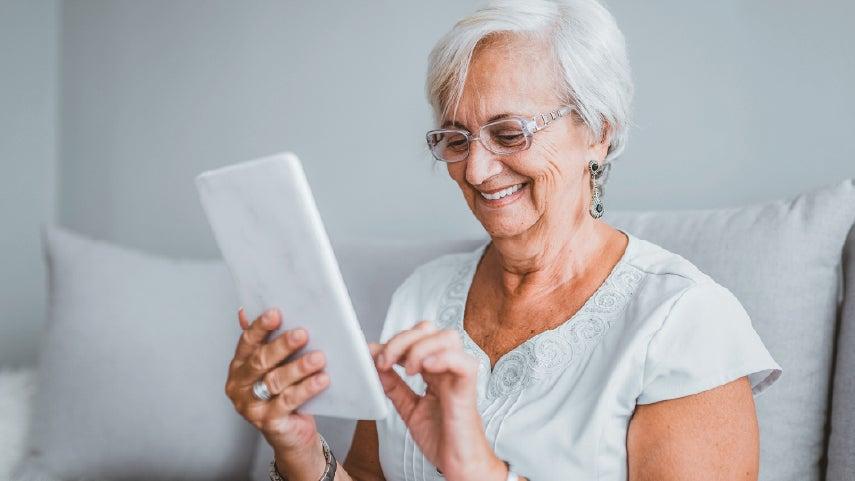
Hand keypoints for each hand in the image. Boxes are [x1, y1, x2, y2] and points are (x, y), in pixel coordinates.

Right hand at [224, 308, 328, 462]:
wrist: (292, 433)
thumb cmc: (284, 393)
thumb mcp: (274, 366)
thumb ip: (266, 340)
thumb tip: (249, 311)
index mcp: (239, 366)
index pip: (247, 342)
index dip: (260, 327)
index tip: (276, 313)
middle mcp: (239, 386)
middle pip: (260, 361)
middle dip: (282, 345)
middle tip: (303, 333)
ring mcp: (251, 406)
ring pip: (275, 381)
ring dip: (298, 367)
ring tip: (318, 357)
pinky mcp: (268, 422)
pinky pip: (288, 401)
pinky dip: (306, 389)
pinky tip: (321, 379)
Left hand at [370, 320, 507, 480]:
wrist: (459, 466)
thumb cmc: (441, 439)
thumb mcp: (409, 408)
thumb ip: (394, 386)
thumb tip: (375, 363)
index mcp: (435, 370)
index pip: (416, 337)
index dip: (393, 341)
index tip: (373, 356)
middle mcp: (448, 368)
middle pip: (429, 330)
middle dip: (402, 340)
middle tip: (386, 361)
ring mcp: (459, 376)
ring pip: (447, 338)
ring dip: (420, 348)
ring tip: (408, 370)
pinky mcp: (468, 389)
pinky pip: (463, 362)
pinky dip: (442, 358)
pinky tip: (425, 369)